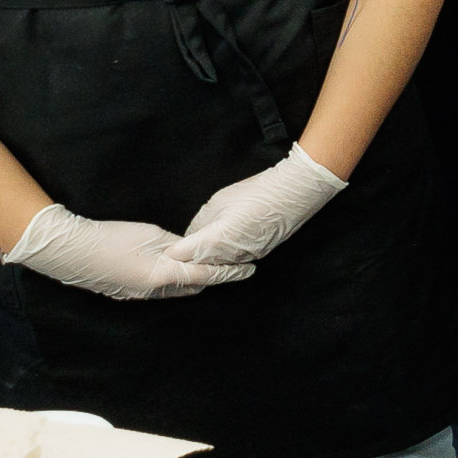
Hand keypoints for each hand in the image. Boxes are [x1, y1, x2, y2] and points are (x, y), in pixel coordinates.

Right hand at [8, 204, 249, 302]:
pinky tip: (167, 267)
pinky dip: (169, 281)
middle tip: (226, 262)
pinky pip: (156, 290)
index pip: (206, 275)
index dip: (229, 272)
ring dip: (190, 279)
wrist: (68, 250)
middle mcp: (153, 293)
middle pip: (193, 286)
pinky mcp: (125, 294)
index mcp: (162, 276)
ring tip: (199, 263)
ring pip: (175, 290)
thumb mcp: (150, 234)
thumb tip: (190, 250)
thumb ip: (175, 244)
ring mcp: (137, 297)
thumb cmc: (109, 237)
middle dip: (211, 276)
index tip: (248, 269)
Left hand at [165, 145, 349, 270]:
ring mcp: (246, 256)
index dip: (173, 253)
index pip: (185, 254)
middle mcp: (232, 254)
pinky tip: (218, 250)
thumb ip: (202, 221)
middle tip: (171, 258)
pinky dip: (222, 258)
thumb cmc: (257, 192)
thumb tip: (193, 234)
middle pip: (200, 265)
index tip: (162, 252)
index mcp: (218, 239)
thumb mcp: (219, 201)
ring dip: (205, 262)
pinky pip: (233, 261)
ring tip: (192, 256)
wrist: (295, 193)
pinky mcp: (258, 254)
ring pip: (218, 265)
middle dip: (186, 261)